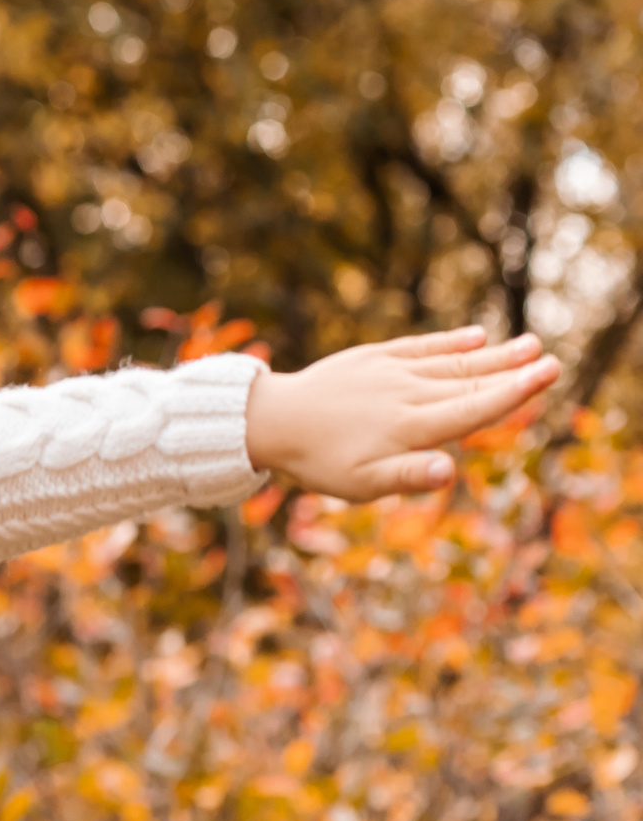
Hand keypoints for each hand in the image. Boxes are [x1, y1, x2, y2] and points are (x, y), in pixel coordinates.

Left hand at [245, 328, 558, 499]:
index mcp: (410, 428)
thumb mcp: (361, 482)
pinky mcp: (372, 358)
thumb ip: (408, 477)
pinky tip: (475, 337)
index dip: (513, 394)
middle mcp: (406, 394)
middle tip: (551, 359)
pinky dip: (447, 342)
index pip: (472, 410)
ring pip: (450, 362)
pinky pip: (418, 347)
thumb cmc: (319, 460)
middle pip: (469, 383)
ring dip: (491, 354)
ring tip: (527, 344)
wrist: (269, 419)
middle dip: (512, 372)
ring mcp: (390, 372)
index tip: (546, 375)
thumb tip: (448, 472)